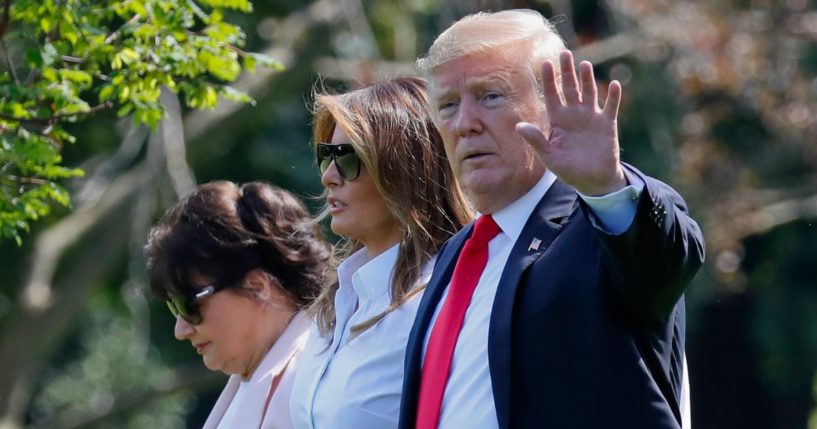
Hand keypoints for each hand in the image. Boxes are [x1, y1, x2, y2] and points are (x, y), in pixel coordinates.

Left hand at [516, 50, 625, 195]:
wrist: (592, 181)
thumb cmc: (568, 169)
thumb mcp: (548, 156)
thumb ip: (536, 139)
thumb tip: (518, 126)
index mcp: (558, 120)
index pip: (552, 95)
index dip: (549, 80)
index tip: (546, 63)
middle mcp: (574, 114)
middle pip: (570, 88)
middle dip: (567, 71)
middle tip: (565, 53)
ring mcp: (591, 117)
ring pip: (589, 92)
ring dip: (587, 79)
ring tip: (584, 64)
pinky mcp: (607, 123)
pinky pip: (611, 106)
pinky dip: (613, 96)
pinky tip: (614, 84)